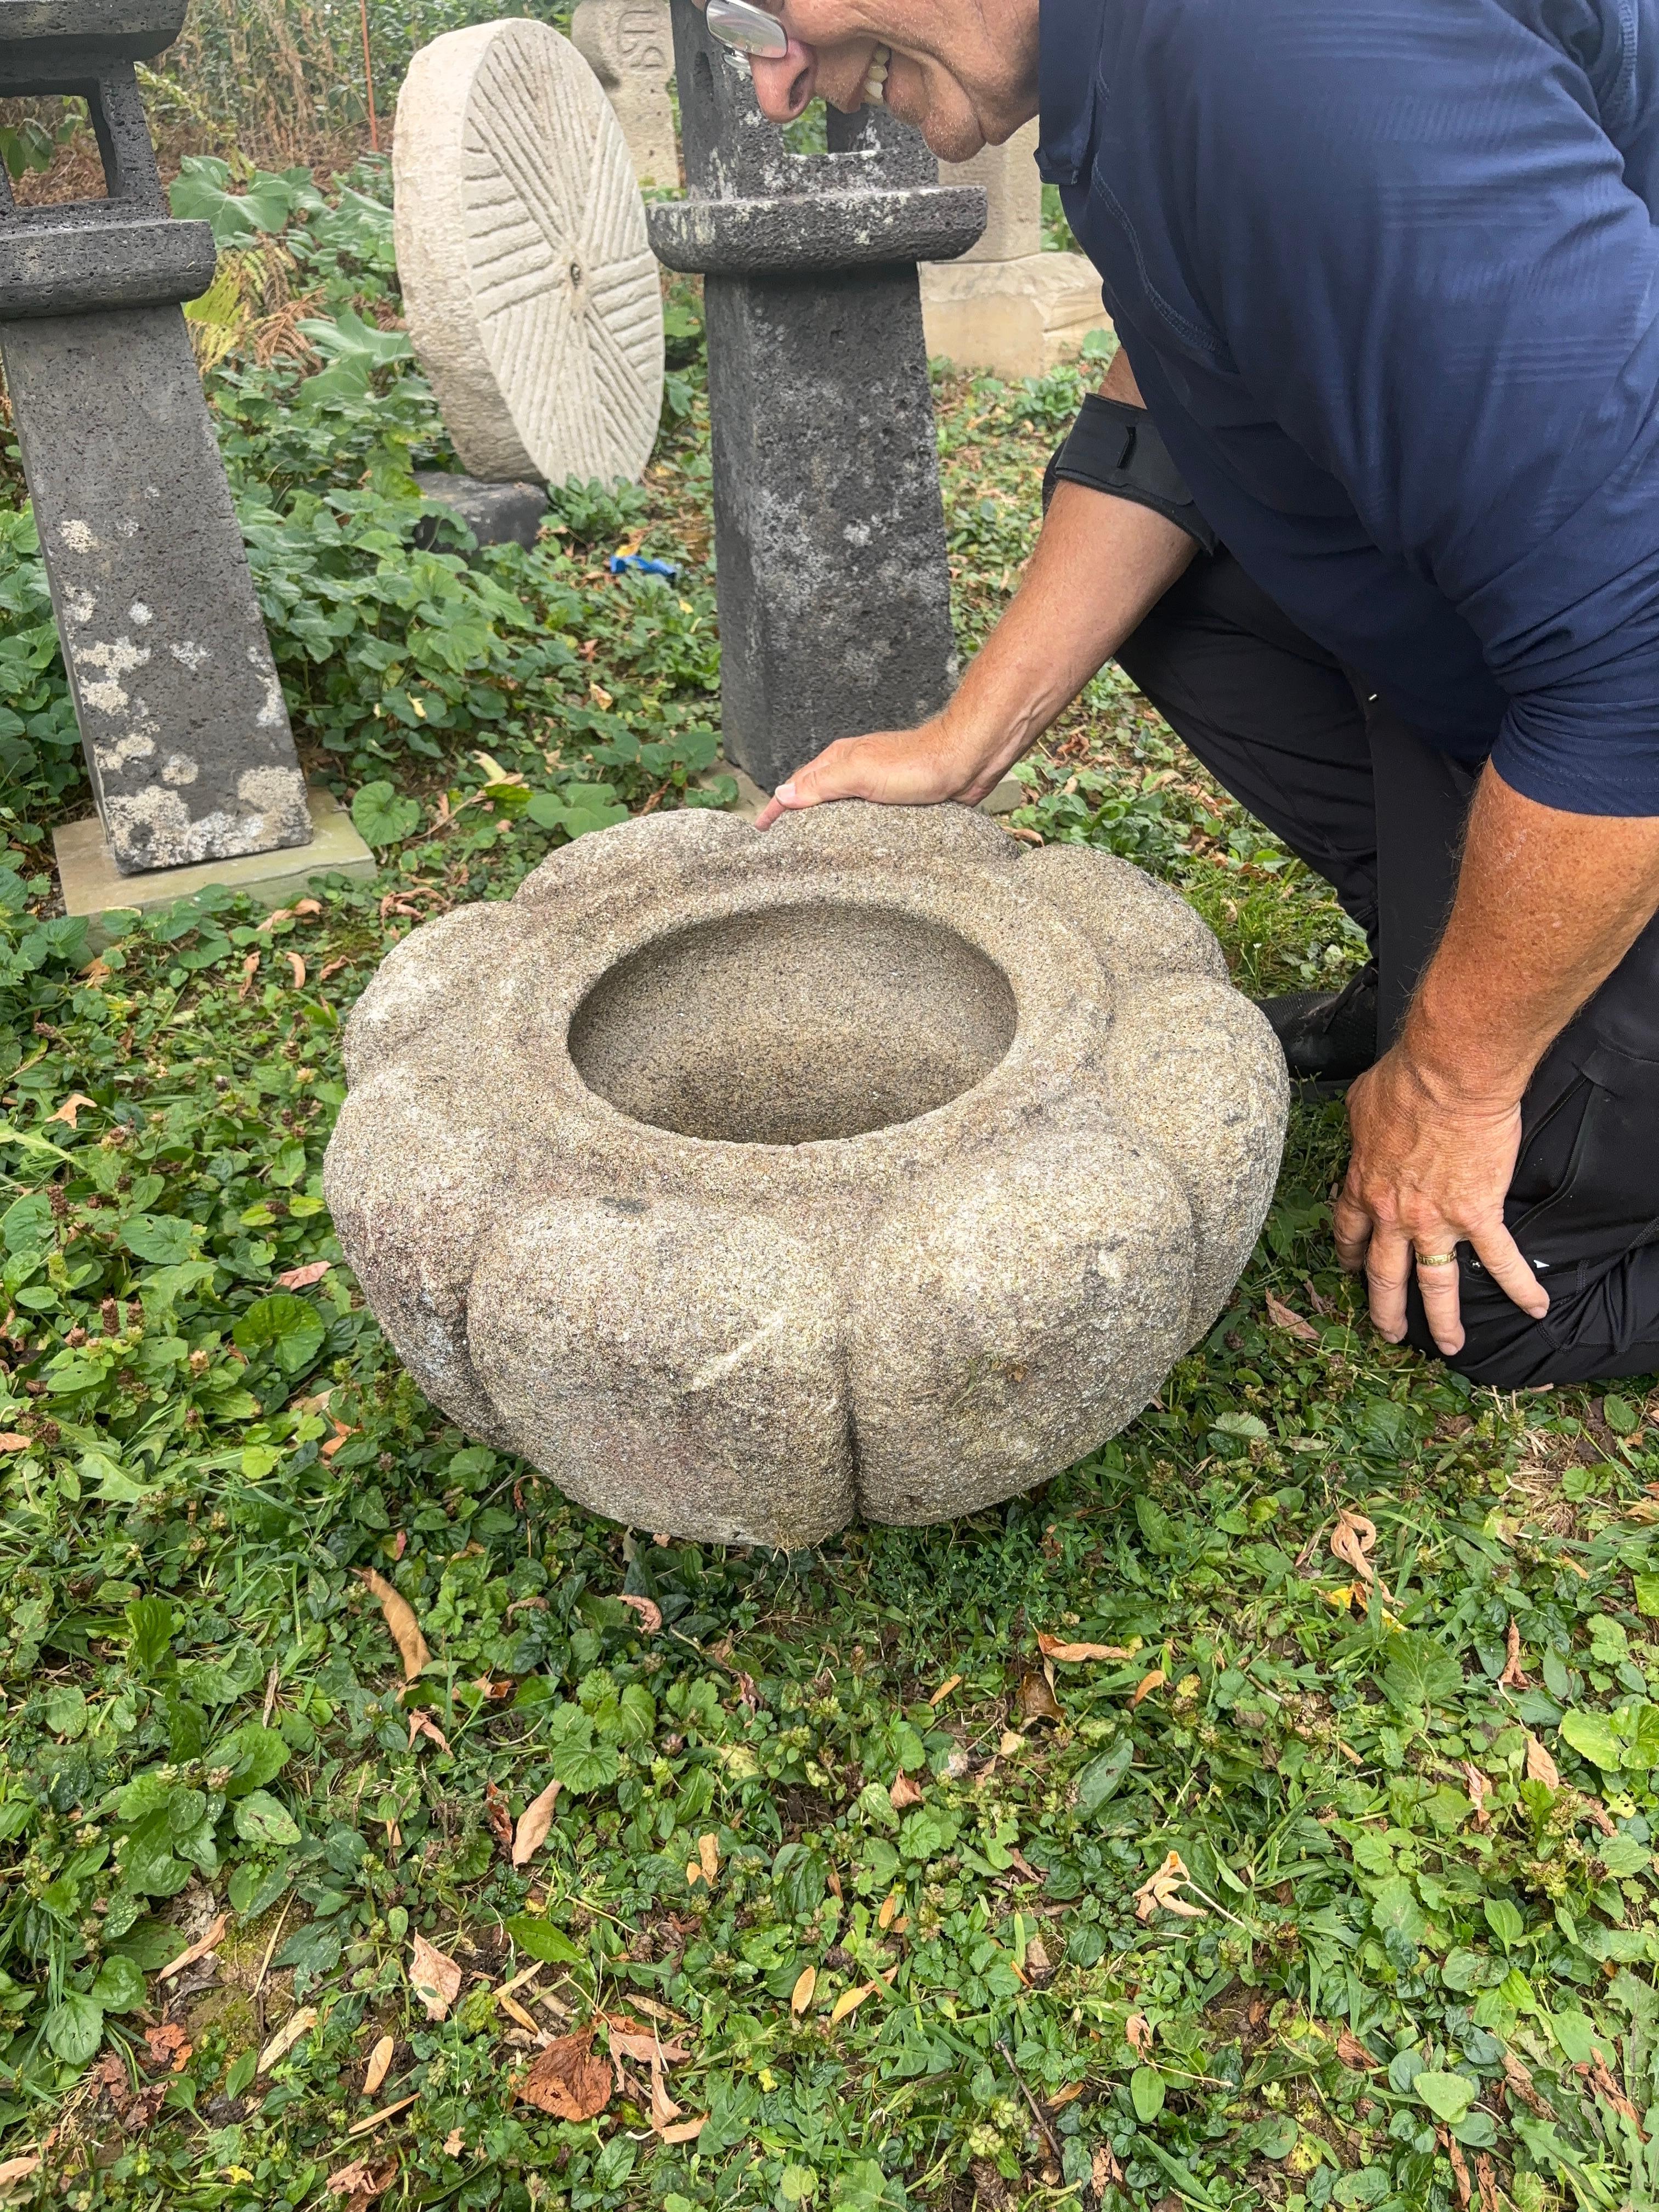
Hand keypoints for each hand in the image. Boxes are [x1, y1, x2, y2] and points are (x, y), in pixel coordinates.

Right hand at [754, 713, 1015, 829]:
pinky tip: (853, 848)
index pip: (795, 786)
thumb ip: (822, 784)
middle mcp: (854, 771)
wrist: (967, 761)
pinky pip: (865, 819)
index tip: (760, 830)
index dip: (776, 807)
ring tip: (809, 852)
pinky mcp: (897, 802)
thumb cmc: (917, 763)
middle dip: (793, 817)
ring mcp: (875, 787)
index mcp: (839, 760)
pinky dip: (851, 832)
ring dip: (822, 826)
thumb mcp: (861, 773)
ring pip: (839, 809)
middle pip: (814, 797)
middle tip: (778, 847)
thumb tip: (783, 795)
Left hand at [1332, 1044, 1548, 1355]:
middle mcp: (1394, 1214)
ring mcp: (1436, 1220)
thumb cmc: (1404, 1081)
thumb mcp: (1361, 1104)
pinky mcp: (1478, 1214)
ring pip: (1436, 1283)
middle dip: (1384, 1309)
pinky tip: (1536, 1308)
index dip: (1349, 1254)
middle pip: (1384, 1274)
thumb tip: (1367, 1129)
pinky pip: (1501, 1260)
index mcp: (1364, 1186)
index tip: (1350, 1268)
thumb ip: (1362, 1130)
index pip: (1349, 1232)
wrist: (1448, 1077)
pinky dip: (1520, 1286)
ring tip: (1450, 1347)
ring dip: (1443, 1319)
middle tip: (1388, 1333)